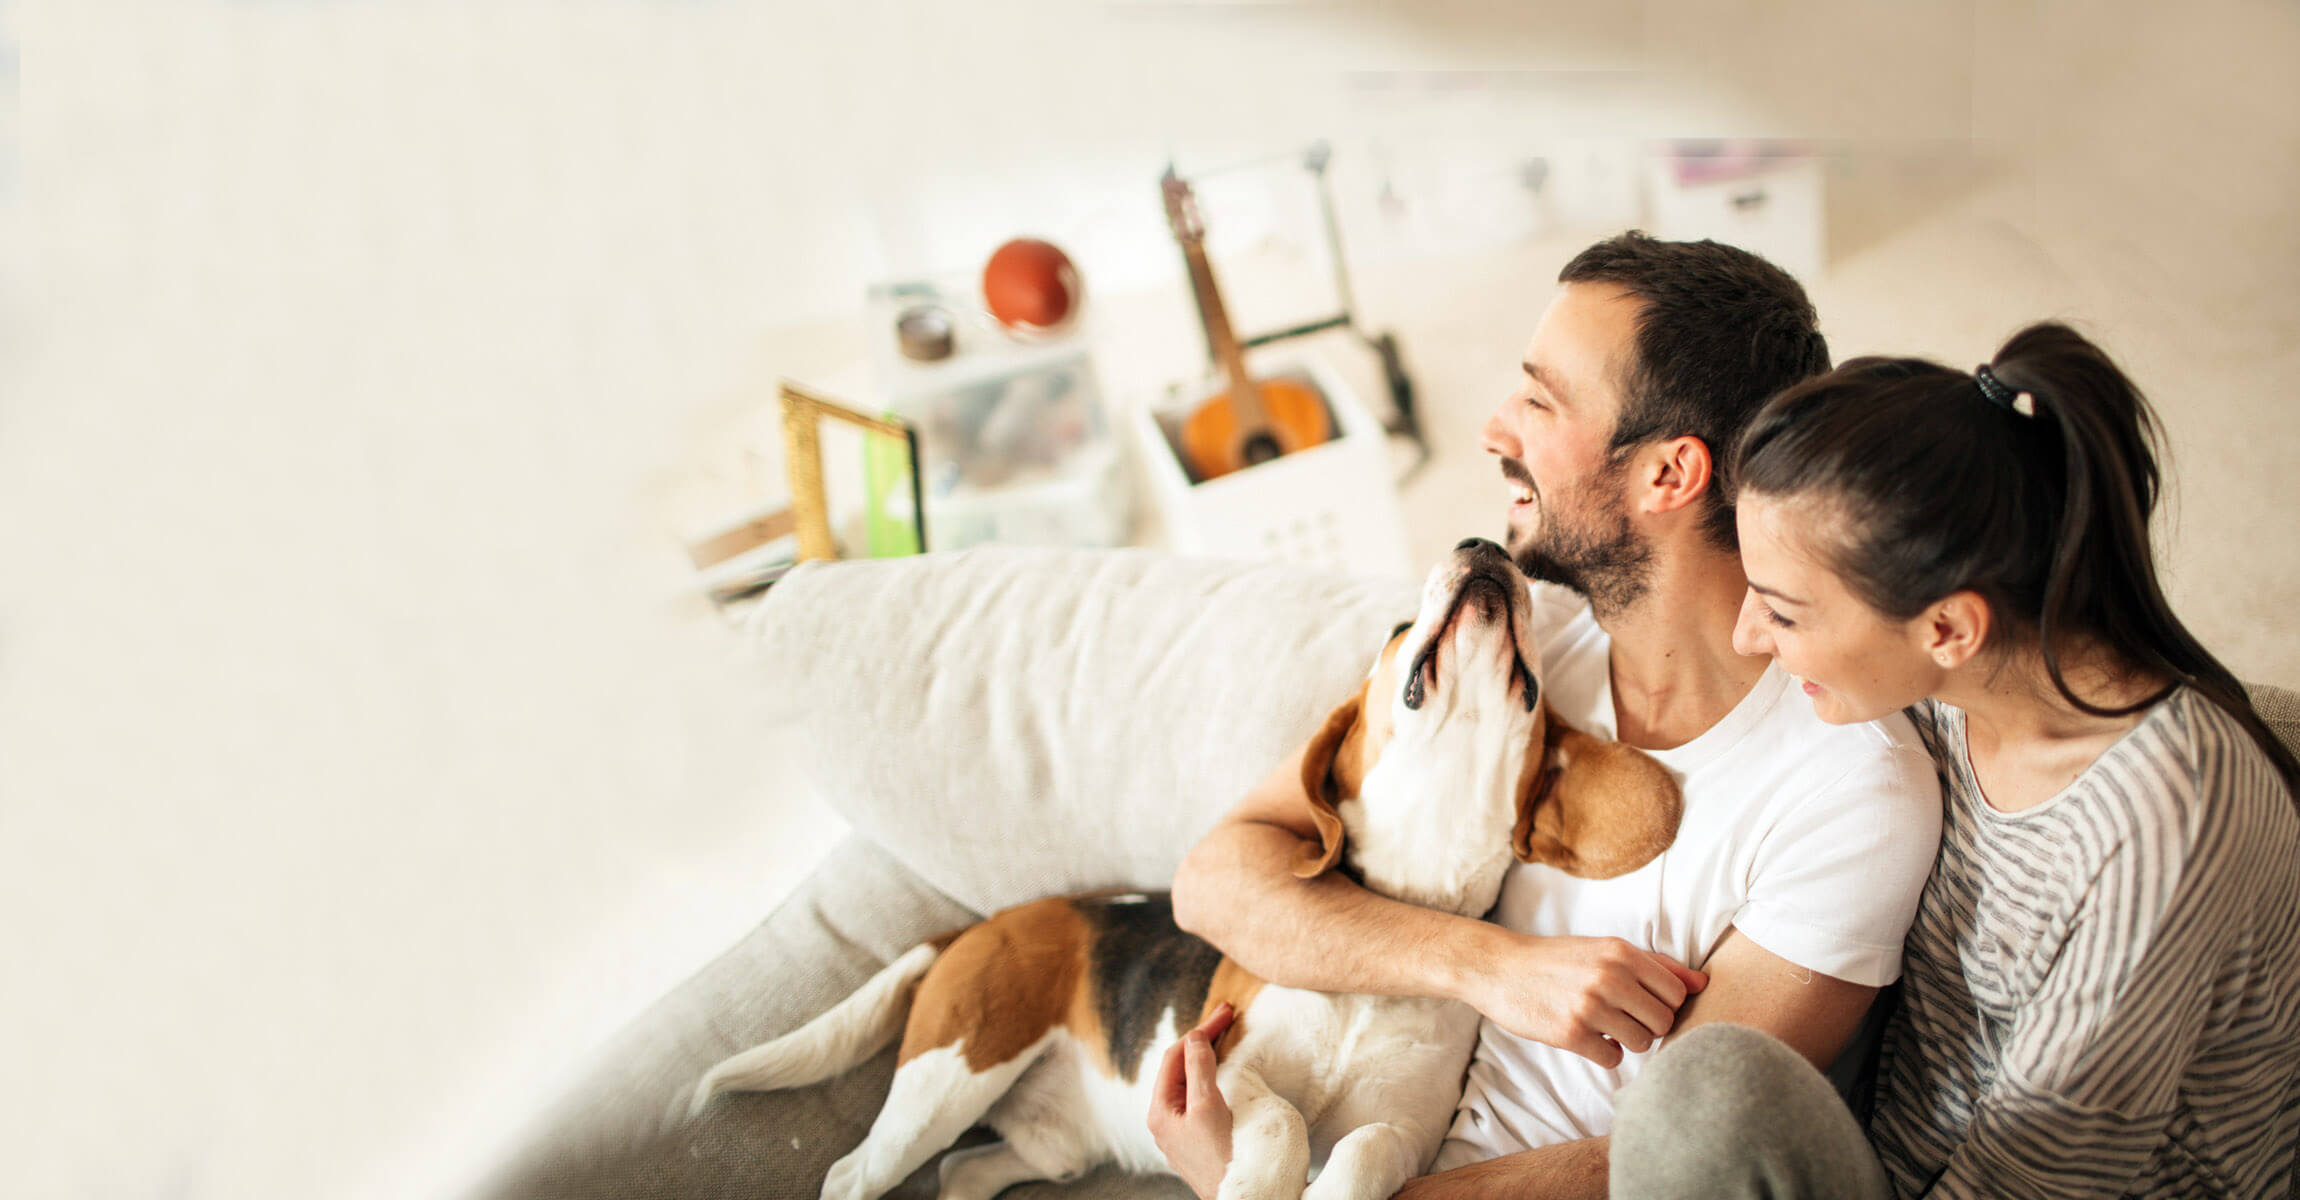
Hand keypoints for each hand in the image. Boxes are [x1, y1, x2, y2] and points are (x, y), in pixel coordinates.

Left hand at [1148, 1002, 1236, 1199]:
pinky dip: (1210, 1077)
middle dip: (1202, 1040)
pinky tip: (1222, 1071)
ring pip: (1189, 1082)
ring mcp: (1180, 1131)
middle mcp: (1165, 1120)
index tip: (1225, 1013)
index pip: (1175, 1056)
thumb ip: (1198, 1069)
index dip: (1199, 1031)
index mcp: (1160, 1111)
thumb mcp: (1207, 1107)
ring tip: (1223, 1036)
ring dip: (1206, 1057)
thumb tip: (1194, 1037)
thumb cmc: (1222, 1158)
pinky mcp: (1196, 1139)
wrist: (1243, 1197)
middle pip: (1180, 1067)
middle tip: (1226, 1016)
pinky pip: (1199, 1098)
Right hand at [1466, 932, 1706, 1066]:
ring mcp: (1590, 1006)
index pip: (1677, 993)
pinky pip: (1613, 1059)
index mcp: (1622, 952)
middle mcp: (1610, 976)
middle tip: (1622, 1018)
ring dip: (1627, 1041)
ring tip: (1604, 1027)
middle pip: (1664, 1022)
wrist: (1500, 968)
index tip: (1641, 1003)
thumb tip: (1703, 983)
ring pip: (1643, 1043)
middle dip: (1648, 1025)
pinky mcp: (1571, 1033)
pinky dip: (1604, 1053)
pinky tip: (1587, 1037)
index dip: (1663, 1004)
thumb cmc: (1559, 960)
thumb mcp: (1606, 950)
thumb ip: (1657, 966)